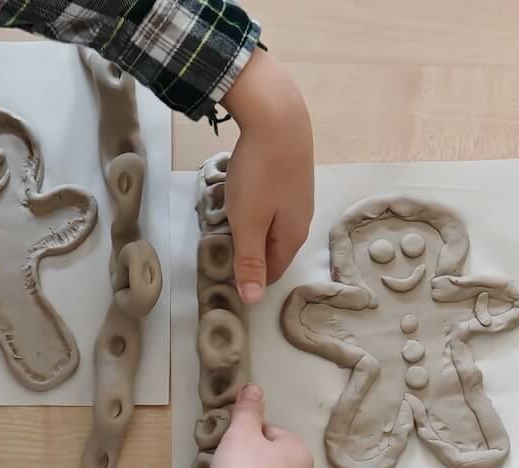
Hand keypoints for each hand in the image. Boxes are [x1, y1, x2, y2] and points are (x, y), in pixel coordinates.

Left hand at [220, 49, 313, 303]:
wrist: (278, 116)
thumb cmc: (261, 173)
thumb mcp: (248, 223)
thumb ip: (249, 261)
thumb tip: (253, 300)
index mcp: (292, 236)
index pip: (271, 272)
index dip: (247, 278)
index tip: (222, 274)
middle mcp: (300, 219)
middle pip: (270, 249)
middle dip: (246, 252)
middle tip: (218, 246)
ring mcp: (296, 195)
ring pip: (268, 224)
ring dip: (247, 228)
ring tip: (225, 219)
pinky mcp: (288, 175)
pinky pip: (268, 203)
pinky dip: (251, 205)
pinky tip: (239, 194)